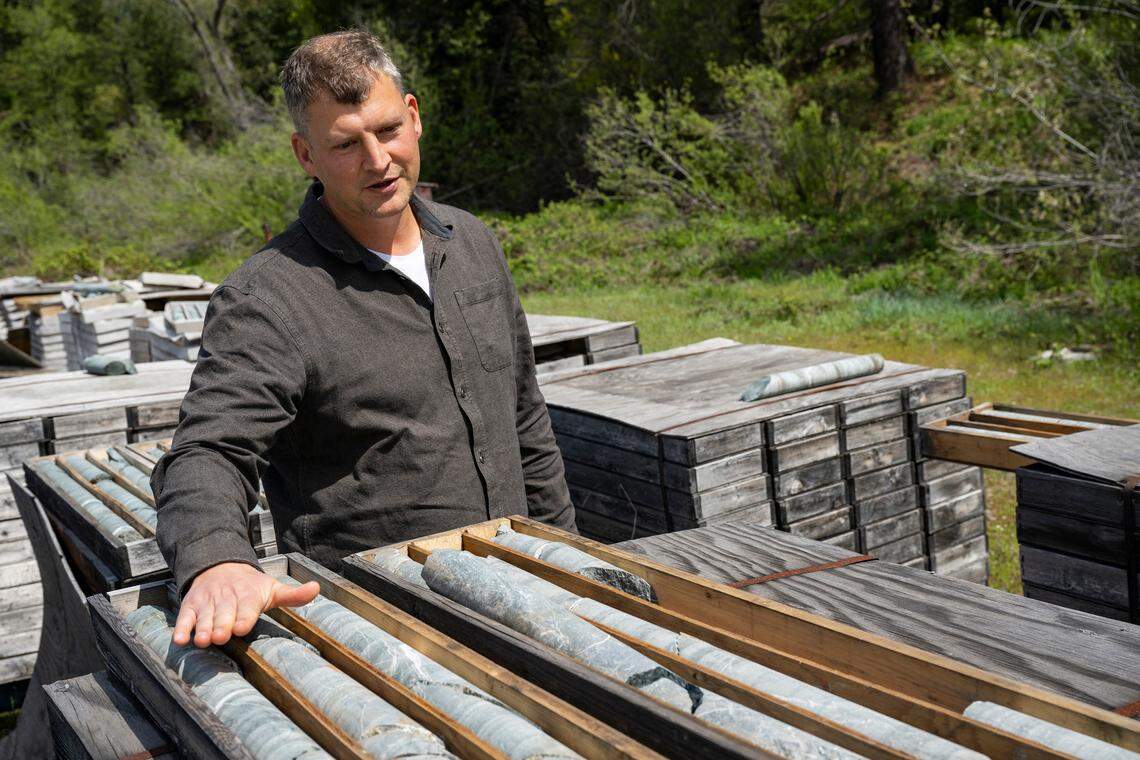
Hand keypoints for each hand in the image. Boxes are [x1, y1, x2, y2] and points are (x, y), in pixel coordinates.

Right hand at [172, 562, 319, 647]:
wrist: (220, 567)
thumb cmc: (250, 587)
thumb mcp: (272, 588)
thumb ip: (293, 595)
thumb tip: (317, 588)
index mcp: (249, 595)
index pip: (247, 607)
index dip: (245, 617)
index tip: (243, 627)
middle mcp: (227, 598)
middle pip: (224, 613)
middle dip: (222, 625)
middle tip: (221, 636)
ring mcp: (208, 602)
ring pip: (204, 616)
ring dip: (202, 628)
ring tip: (202, 640)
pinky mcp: (191, 606)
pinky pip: (185, 617)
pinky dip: (181, 628)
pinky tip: (180, 639)